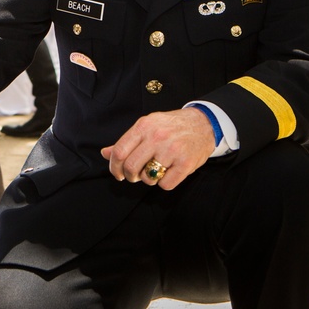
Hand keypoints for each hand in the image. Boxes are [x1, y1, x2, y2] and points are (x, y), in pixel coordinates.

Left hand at [100, 107, 215, 189]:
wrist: (203, 124)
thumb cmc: (171, 126)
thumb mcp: (147, 126)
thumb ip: (126, 141)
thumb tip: (105, 153)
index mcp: (143, 126)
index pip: (119, 152)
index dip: (114, 167)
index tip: (117, 174)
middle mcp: (157, 137)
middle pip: (131, 166)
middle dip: (129, 176)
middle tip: (134, 176)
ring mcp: (172, 150)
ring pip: (147, 178)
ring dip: (147, 179)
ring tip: (154, 171)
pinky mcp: (186, 163)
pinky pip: (166, 184)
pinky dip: (164, 183)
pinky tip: (168, 173)